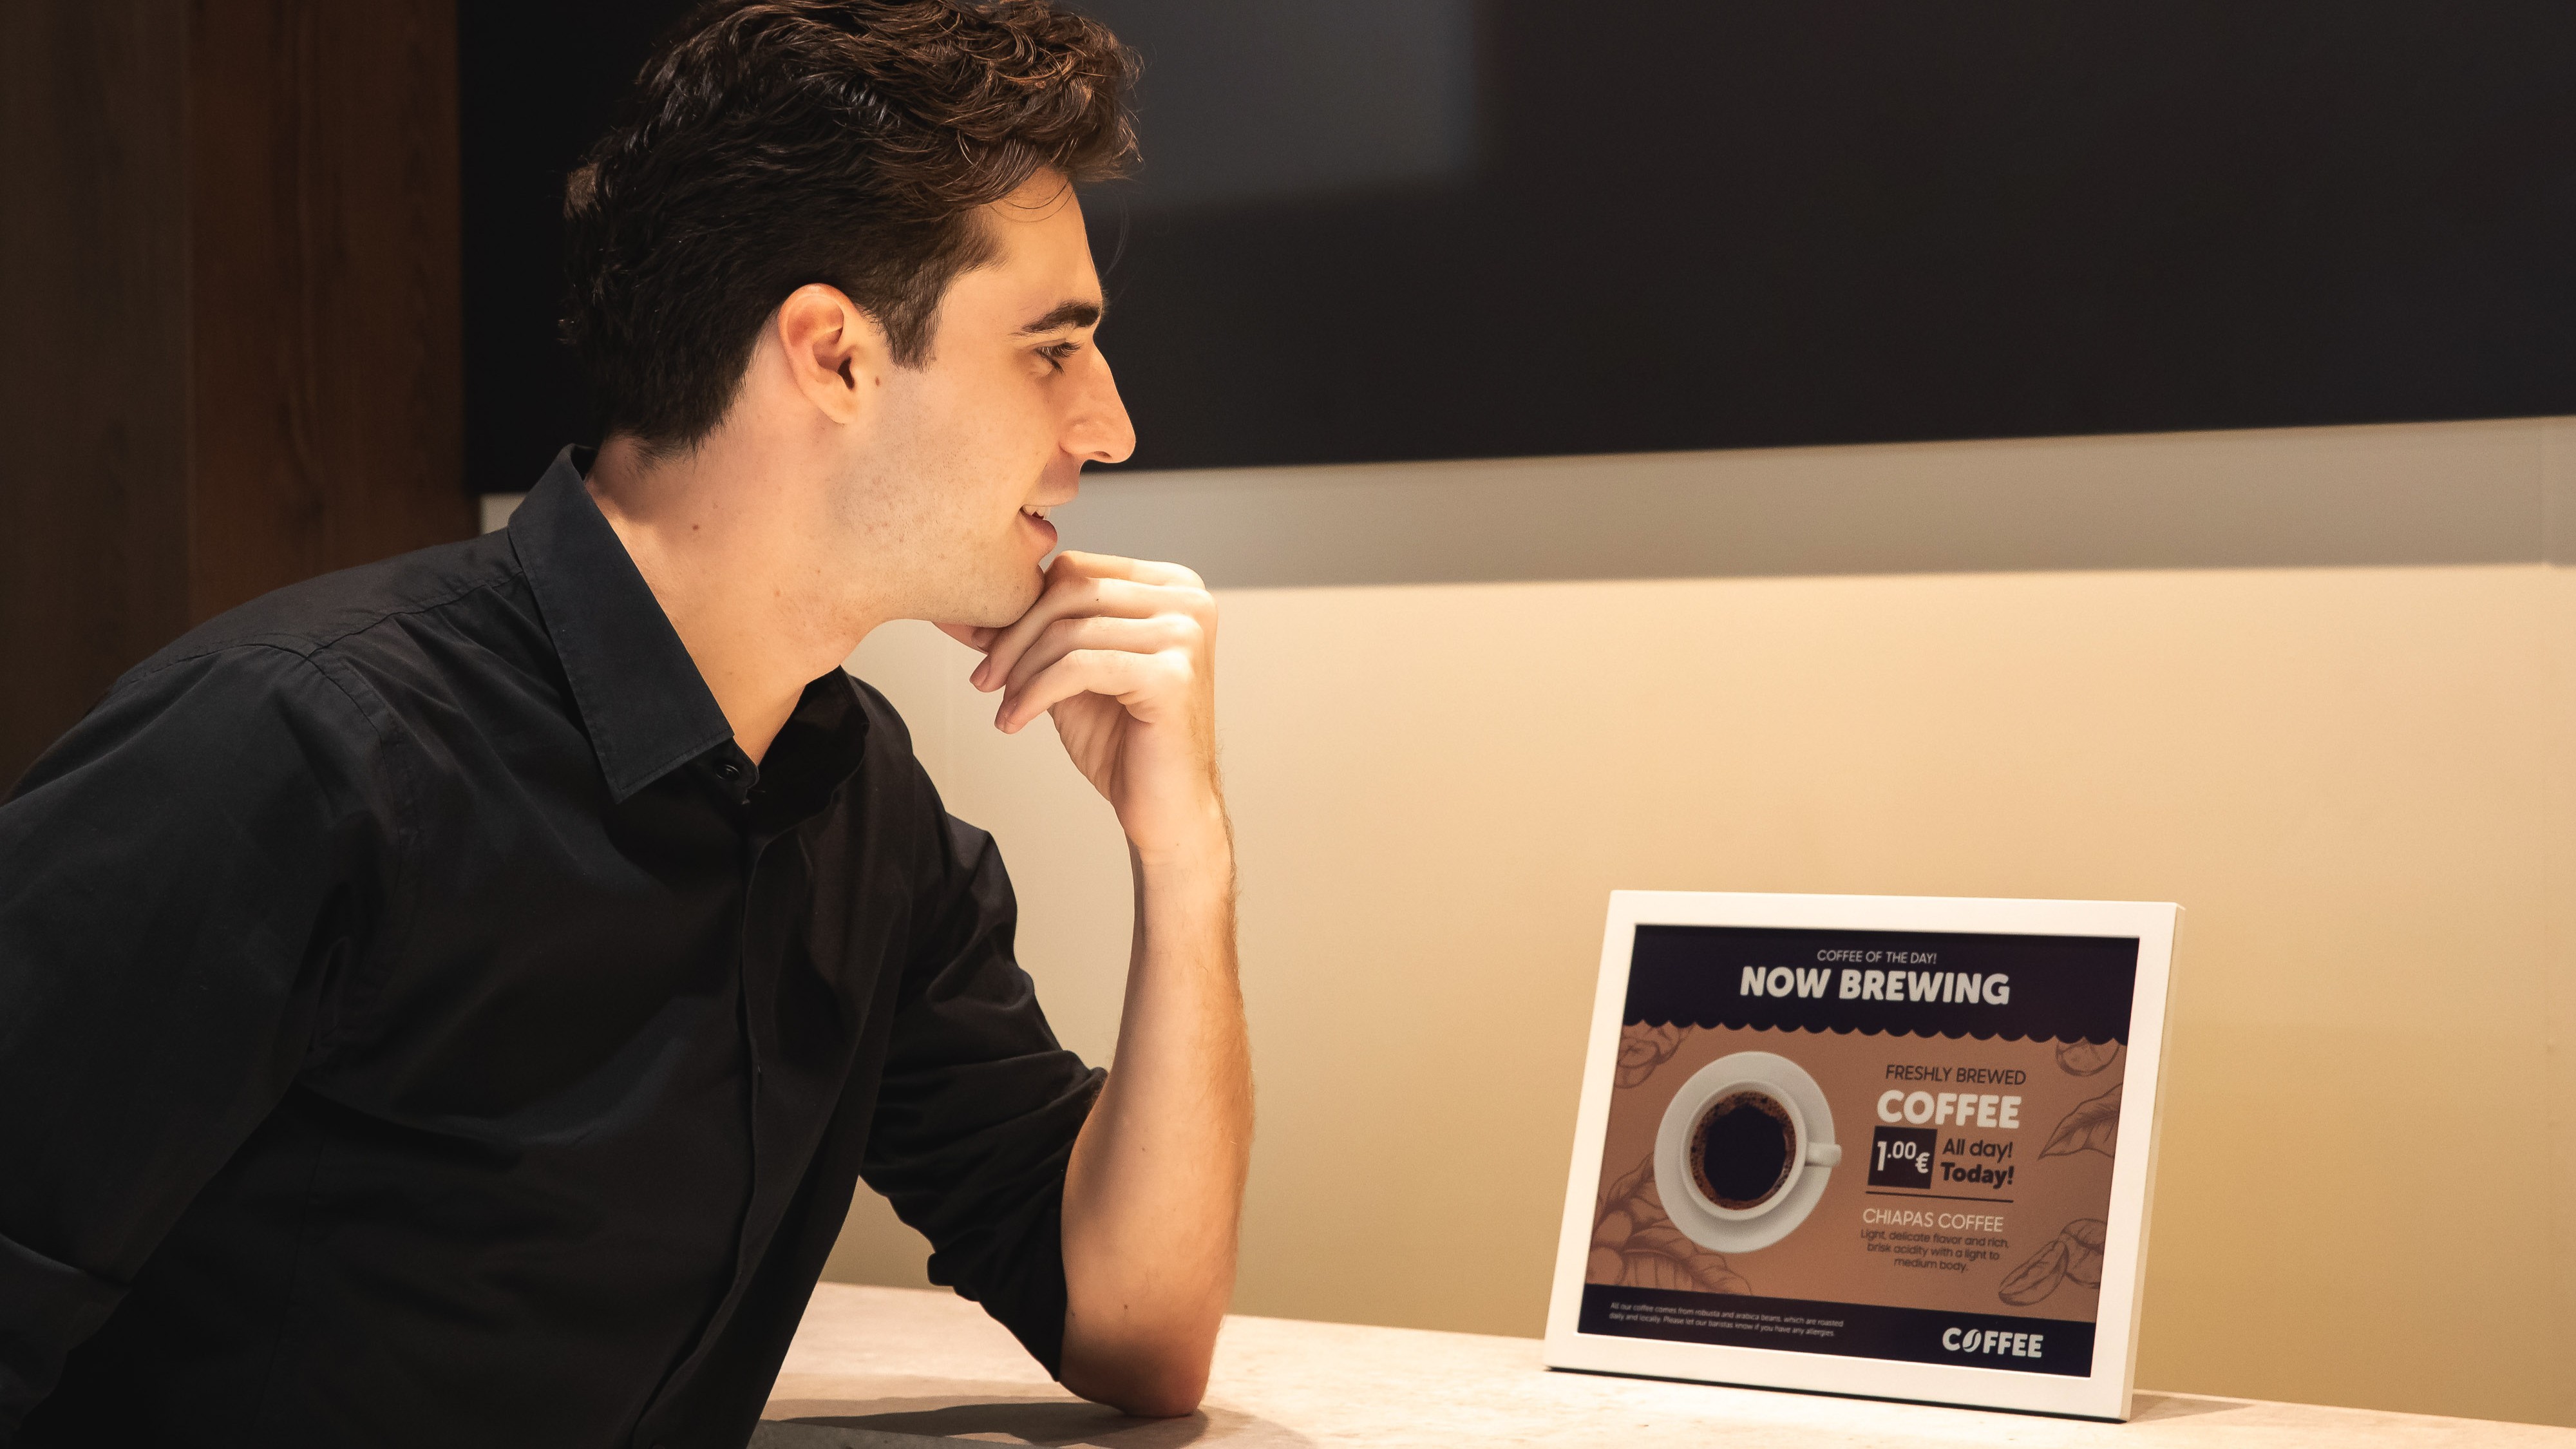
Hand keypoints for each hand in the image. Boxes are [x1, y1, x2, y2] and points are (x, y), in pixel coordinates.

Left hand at [939, 551, 1222, 864]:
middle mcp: (1188, 600)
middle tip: (986, 680)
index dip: (1021, 607)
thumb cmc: (1124, 741)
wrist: (1167, 808)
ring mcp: (1184, 635)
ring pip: (1070, 630)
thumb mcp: (1068, 673)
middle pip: (1070, 591)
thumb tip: (959, 610)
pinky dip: (1036, 694)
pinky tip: (1016, 720)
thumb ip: (1029, 635)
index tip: (985, 648)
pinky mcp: (1172, 675)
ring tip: (1006, 706)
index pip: (1075, 569)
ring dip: (1022, 671)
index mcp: (1171, 586)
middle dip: (1015, 637)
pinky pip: (1079, 667)